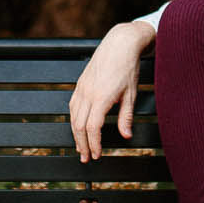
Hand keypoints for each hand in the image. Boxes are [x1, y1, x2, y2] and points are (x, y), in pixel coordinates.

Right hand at [68, 21, 156, 160]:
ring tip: (80, 147)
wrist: (119, 44)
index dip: (94, 144)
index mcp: (102, 97)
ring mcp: (82, 88)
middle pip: (79, 126)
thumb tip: (126, 135)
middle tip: (86, 158)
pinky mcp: (80, 84)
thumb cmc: (127, 68)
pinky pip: (73, 106)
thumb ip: (126, 116)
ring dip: (76, 135)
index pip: (93, 127)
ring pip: (73, 117)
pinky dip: (74, 120)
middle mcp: (88, 93)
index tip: (97, 154)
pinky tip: (78, 127)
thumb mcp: (131, 94)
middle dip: (82, 144)